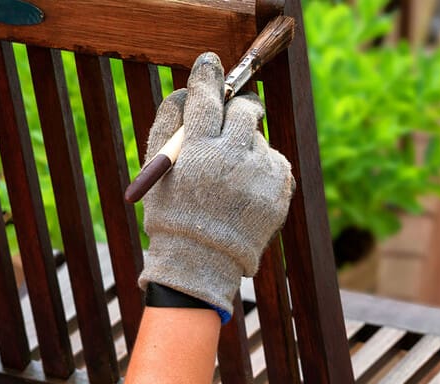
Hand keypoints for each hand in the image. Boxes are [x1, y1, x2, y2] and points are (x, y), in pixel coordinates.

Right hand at [137, 52, 294, 316]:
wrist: (202, 262)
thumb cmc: (173, 213)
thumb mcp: (158, 171)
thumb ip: (168, 125)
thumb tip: (185, 92)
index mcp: (197, 151)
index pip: (205, 97)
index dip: (208, 76)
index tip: (210, 64)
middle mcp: (231, 157)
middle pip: (245, 109)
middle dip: (239, 107)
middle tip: (232, 117)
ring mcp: (260, 173)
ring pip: (260, 137)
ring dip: (247, 145)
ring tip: (232, 175)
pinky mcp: (281, 188)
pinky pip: (275, 160)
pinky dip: (262, 167)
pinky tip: (246, 190)